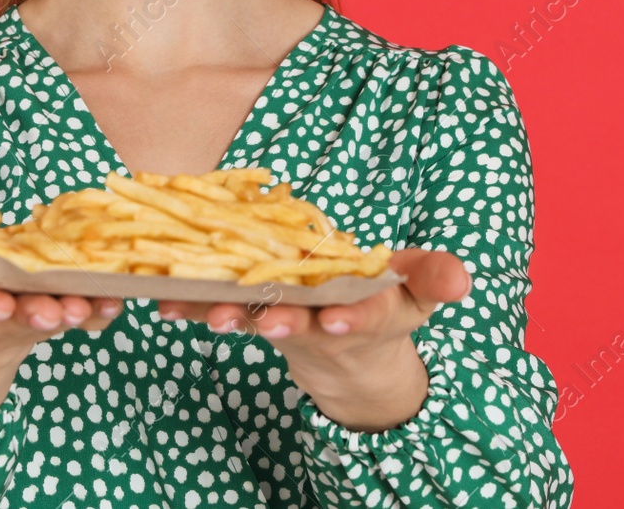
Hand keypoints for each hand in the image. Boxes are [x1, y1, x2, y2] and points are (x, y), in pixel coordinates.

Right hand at [0, 223, 124, 360]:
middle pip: (18, 320)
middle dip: (35, 316)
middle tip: (54, 312)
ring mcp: (32, 315)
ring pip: (57, 318)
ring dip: (77, 314)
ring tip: (94, 305)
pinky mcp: (62, 308)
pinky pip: (88, 313)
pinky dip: (105, 306)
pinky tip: (124, 293)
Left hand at [153, 247, 469, 381]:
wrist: (344, 344)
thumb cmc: (386, 301)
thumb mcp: (418, 290)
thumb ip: (436, 278)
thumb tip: (462, 280)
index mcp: (363, 310)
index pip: (362, 317)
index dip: (353, 318)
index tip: (340, 319)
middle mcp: (318, 321)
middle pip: (301, 324)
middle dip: (283, 323)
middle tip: (266, 323)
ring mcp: (280, 319)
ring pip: (253, 320)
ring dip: (229, 318)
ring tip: (207, 316)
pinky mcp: (247, 313)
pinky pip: (216, 309)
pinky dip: (189, 306)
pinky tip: (162, 300)